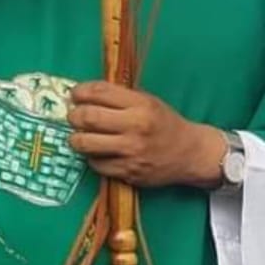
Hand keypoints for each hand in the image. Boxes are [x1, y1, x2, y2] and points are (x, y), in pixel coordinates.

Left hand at [66, 82, 226, 188]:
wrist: (191, 154)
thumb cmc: (165, 124)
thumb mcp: (147, 101)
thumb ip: (118, 97)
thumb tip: (82, 93)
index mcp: (141, 105)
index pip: (99, 92)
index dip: (80, 92)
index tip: (75, 95)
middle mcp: (136, 127)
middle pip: (88, 117)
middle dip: (73, 116)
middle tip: (74, 116)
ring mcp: (131, 152)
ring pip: (85, 143)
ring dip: (76, 139)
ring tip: (80, 136)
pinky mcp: (129, 172)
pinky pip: (96, 164)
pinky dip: (92, 158)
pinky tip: (98, 153)